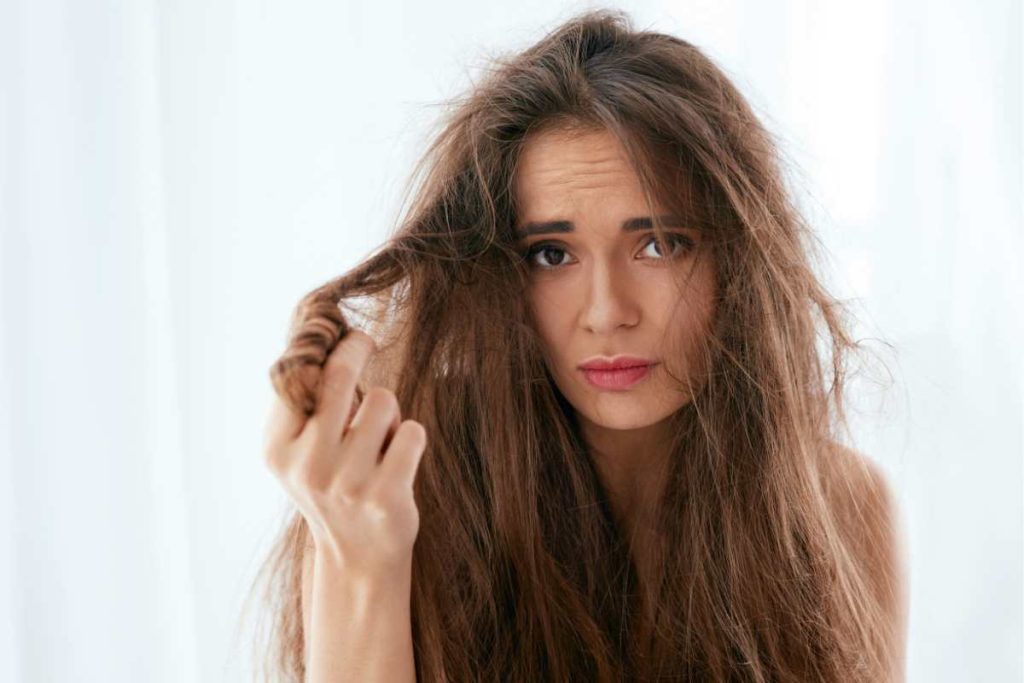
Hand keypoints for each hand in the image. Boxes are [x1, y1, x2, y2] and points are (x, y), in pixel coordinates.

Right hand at [263, 329, 426, 576]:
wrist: (358, 557)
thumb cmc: (332, 485)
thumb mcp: (300, 451)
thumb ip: (303, 404)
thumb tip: (321, 336)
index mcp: (277, 450)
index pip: (298, 376)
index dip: (325, 345)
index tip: (343, 334)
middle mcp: (307, 466)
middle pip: (339, 376)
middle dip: (357, 348)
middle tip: (365, 341)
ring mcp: (347, 483)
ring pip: (383, 400)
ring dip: (389, 412)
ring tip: (380, 440)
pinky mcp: (386, 496)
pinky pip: (412, 431)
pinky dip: (411, 437)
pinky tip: (398, 462)